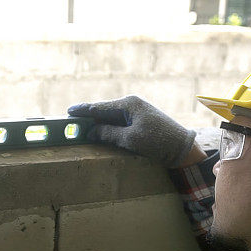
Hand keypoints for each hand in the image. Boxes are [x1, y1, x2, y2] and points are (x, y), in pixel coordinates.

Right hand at [67, 95, 196, 167]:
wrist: (182, 147)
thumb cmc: (157, 141)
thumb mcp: (130, 139)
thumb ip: (108, 133)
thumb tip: (89, 131)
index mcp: (128, 104)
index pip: (99, 107)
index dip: (82, 110)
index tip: (68, 112)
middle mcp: (131, 103)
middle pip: (103, 110)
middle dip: (88, 116)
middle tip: (71, 122)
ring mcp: (137, 110)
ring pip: (111, 116)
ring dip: (98, 122)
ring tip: (82, 127)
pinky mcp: (140, 119)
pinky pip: (119, 121)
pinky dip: (108, 126)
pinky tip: (101, 131)